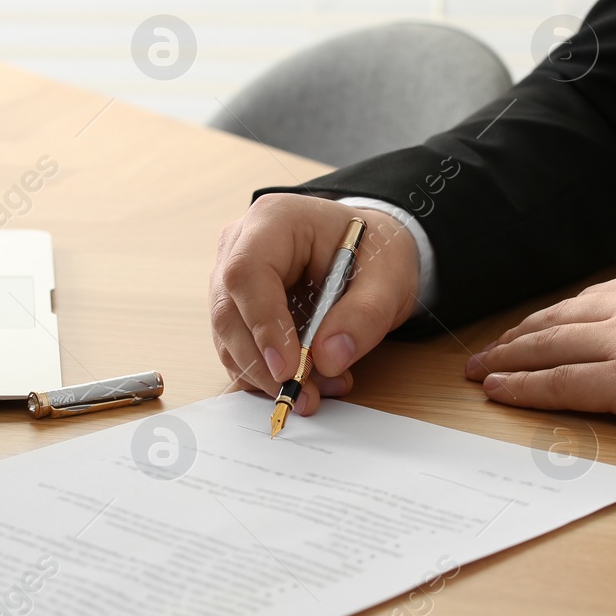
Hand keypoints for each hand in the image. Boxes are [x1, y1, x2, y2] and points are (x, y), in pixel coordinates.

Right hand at [210, 194, 421, 415]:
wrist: (371, 251)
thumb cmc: (375, 252)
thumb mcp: (388, 279)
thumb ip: (364, 316)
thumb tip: (327, 359)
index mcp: (274, 220)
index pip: (247, 273)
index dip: (262, 324)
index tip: (287, 368)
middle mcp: (241, 245)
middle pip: (228, 311)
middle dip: (262, 363)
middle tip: (303, 396)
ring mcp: (231, 277)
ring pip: (228, 337)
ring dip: (266, 375)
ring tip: (317, 390)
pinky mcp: (237, 307)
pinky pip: (238, 348)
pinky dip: (266, 375)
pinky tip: (307, 380)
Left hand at [463, 266, 615, 438]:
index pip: (590, 301)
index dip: (553, 319)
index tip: (531, 329)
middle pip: (558, 320)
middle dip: (517, 337)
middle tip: (487, 351)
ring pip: (547, 347)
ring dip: (506, 360)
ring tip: (478, 371)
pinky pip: (559, 384)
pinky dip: (522, 387)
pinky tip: (497, 391)